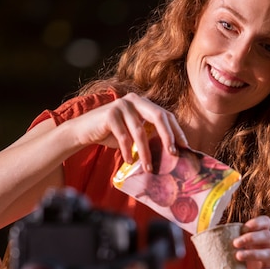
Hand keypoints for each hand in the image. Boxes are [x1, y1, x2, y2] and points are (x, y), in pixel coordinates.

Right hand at [71, 92, 188, 170]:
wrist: (85, 130)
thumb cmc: (113, 134)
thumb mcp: (134, 134)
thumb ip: (150, 136)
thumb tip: (171, 154)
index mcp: (144, 103)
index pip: (166, 115)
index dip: (176, 131)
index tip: (184, 148)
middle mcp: (135, 100)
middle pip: (159, 117)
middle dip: (168, 137)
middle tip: (173, 154)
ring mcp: (122, 105)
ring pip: (140, 131)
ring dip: (146, 152)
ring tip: (149, 168)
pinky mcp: (110, 114)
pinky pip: (124, 136)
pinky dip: (127, 151)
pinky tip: (129, 161)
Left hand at [233, 216, 269, 268]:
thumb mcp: (238, 257)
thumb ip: (228, 247)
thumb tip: (206, 237)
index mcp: (262, 240)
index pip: (266, 223)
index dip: (257, 222)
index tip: (244, 227)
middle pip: (267, 235)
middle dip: (251, 237)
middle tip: (235, 243)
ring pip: (269, 254)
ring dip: (252, 253)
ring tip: (238, 256)